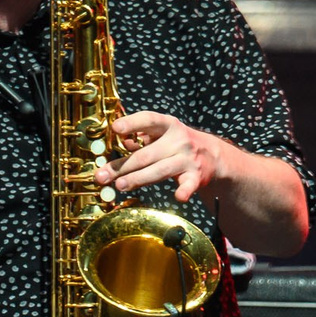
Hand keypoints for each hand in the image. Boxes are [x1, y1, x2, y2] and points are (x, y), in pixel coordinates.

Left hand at [98, 111, 226, 204]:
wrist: (213, 155)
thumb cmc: (176, 144)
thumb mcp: (161, 135)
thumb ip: (140, 139)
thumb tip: (119, 143)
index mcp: (168, 125)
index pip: (149, 120)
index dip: (132, 123)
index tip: (116, 128)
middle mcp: (178, 140)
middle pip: (146, 154)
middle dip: (122, 166)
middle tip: (103, 175)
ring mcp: (188, 158)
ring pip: (160, 170)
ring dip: (138, 178)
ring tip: (119, 185)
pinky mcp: (196, 176)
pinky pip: (189, 184)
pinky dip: (185, 191)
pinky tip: (179, 196)